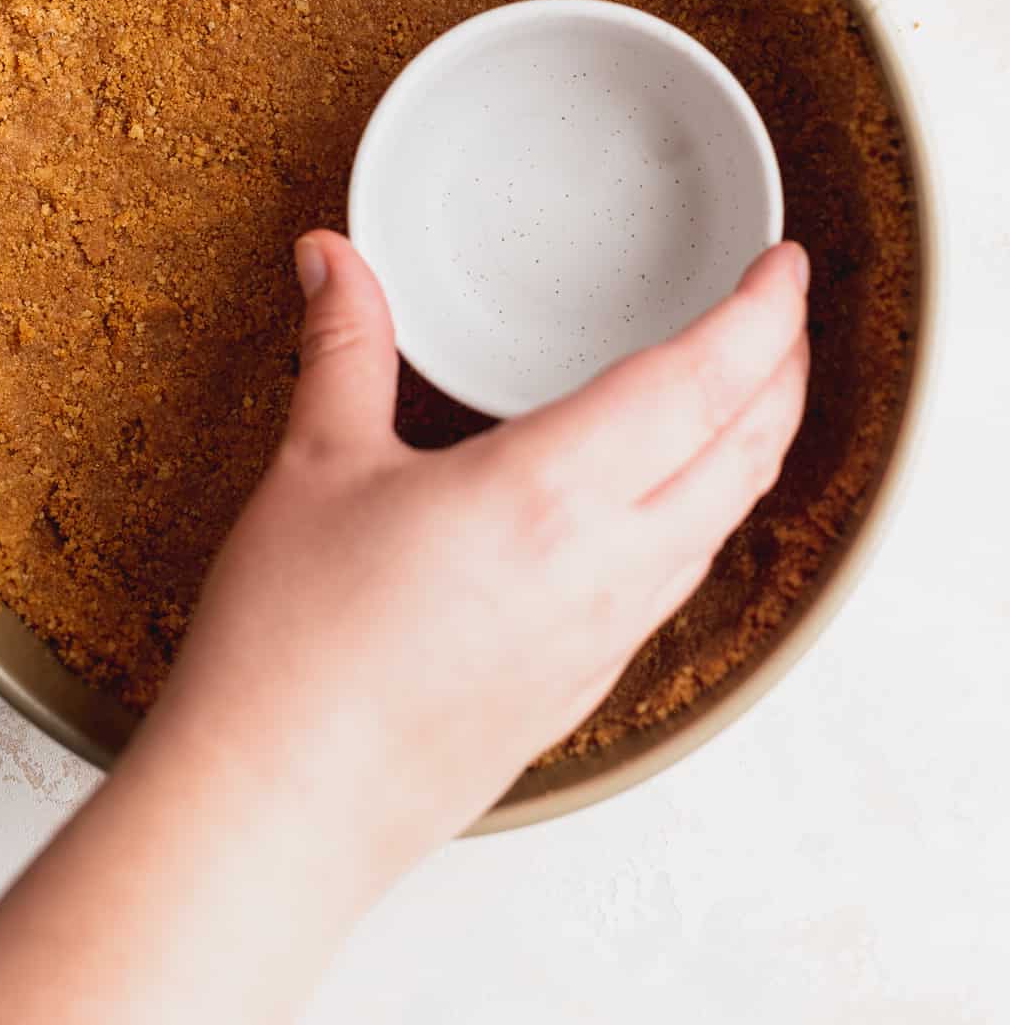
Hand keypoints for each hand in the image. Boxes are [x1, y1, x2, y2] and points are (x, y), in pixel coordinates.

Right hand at [0, 236, 808, 1024]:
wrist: (282, 807)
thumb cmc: (296, 649)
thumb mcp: (317, 464)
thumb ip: (345, 343)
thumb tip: (333, 258)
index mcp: (550, 492)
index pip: (702, 382)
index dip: (762, 314)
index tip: (785, 266)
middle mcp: (606, 564)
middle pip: (748, 448)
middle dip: (785, 366)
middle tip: (781, 308)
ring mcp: (608, 631)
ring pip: (729, 515)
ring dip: (758, 437)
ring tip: (748, 386)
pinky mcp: (589, 678)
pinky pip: (687, 573)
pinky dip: (715, 506)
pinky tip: (675, 496)